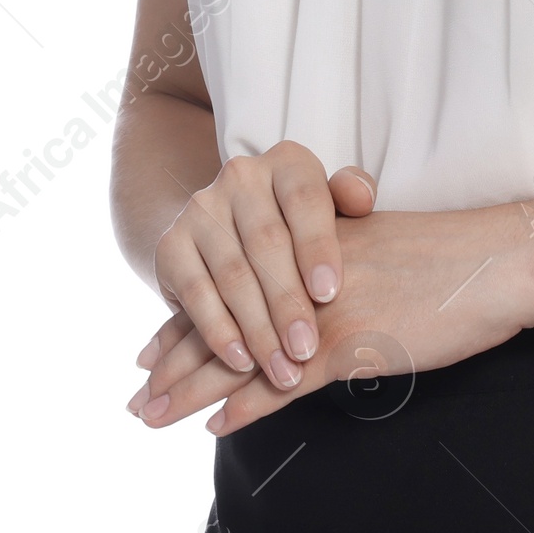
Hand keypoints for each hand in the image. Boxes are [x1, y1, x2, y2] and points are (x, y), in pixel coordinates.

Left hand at [128, 195, 533, 434]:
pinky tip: (215, 426)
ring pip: (240, 352)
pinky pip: (284, 382)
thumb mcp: (383, 249)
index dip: (188, 317)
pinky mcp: (350, 343)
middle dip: (173, 358)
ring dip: (189, 388)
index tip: (151, 345)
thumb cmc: (452, 256)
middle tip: (134, 389)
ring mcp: (324, 310)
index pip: (234, 284)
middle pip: (223, 318)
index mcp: (311, 248)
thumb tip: (311, 303)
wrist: (498, 258)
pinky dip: (246, 405)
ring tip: (149, 413)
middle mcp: (305, 274)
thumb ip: (337, 267)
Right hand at [138, 149, 377, 397]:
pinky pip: (196, 293)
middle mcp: (240, 176)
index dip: (317, 247)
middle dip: (288, 303)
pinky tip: (240, 362)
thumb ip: (352, 197)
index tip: (329, 294)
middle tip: (306, 350)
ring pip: (233, 275)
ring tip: (282, 370)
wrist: (227, 228)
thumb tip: (362, 199)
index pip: (305, 200)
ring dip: (258, 329)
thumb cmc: (299, 226)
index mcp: (286, 162)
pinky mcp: (171, 244)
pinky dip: (219, 333)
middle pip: (267, 243)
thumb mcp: (331, 207)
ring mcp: (201, 208)